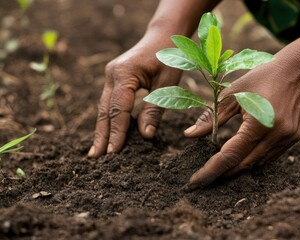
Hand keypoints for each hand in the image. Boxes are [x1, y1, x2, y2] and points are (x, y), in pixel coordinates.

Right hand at [88, 35, 181, 157]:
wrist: (164, 37)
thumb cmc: (170, 58)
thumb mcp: (167, 85)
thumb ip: (155, 109)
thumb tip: (146, 136)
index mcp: (125, 73)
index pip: (119, 109)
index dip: (116, 132)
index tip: (114, 152)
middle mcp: (112, 74)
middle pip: (105, 110)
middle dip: (101, 135)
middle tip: (96, 158)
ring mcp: (111, 76)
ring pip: (104, 107)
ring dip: (102, 129)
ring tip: (97, 151)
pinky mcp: (114, 79)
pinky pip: (110, 103)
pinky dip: (109, 119)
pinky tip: (107, 134)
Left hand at [183, 59, 299, 189]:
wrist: (299, 70)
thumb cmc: (262, 77)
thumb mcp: (234, 93)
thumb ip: (212, 117)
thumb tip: (189, 135)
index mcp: (258, 123)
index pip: (229, 156)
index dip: (210, 171)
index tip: (194, 182)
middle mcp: (275, 135)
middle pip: (243, 165)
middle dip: (222, 174)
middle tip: (203, 179)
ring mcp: (287, 139)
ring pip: (257, 164)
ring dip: (238, 168)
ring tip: (219, 170)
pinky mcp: (294, 139)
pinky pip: (270, 157)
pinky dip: (254, 159)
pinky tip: (242, 157)